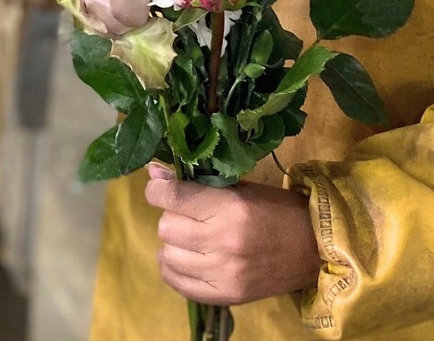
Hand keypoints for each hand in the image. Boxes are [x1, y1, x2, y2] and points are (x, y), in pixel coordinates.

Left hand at [145, 163, 320, 305]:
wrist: (315, 250)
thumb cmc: (276, 210)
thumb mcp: (239, 188)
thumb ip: (197, 184)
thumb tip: (155, 174)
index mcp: (230, 209)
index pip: (172, 198)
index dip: (157, 190)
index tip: (158, 188)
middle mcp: (225, 242)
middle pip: (167, 228)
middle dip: (170, 216)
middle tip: (184, 214)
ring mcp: (225, 273)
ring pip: (169, 255)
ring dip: (173, 243)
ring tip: (188, 237)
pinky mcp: (228, 295)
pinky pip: (179, 284)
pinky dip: (173, 269)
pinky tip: (181, 258)